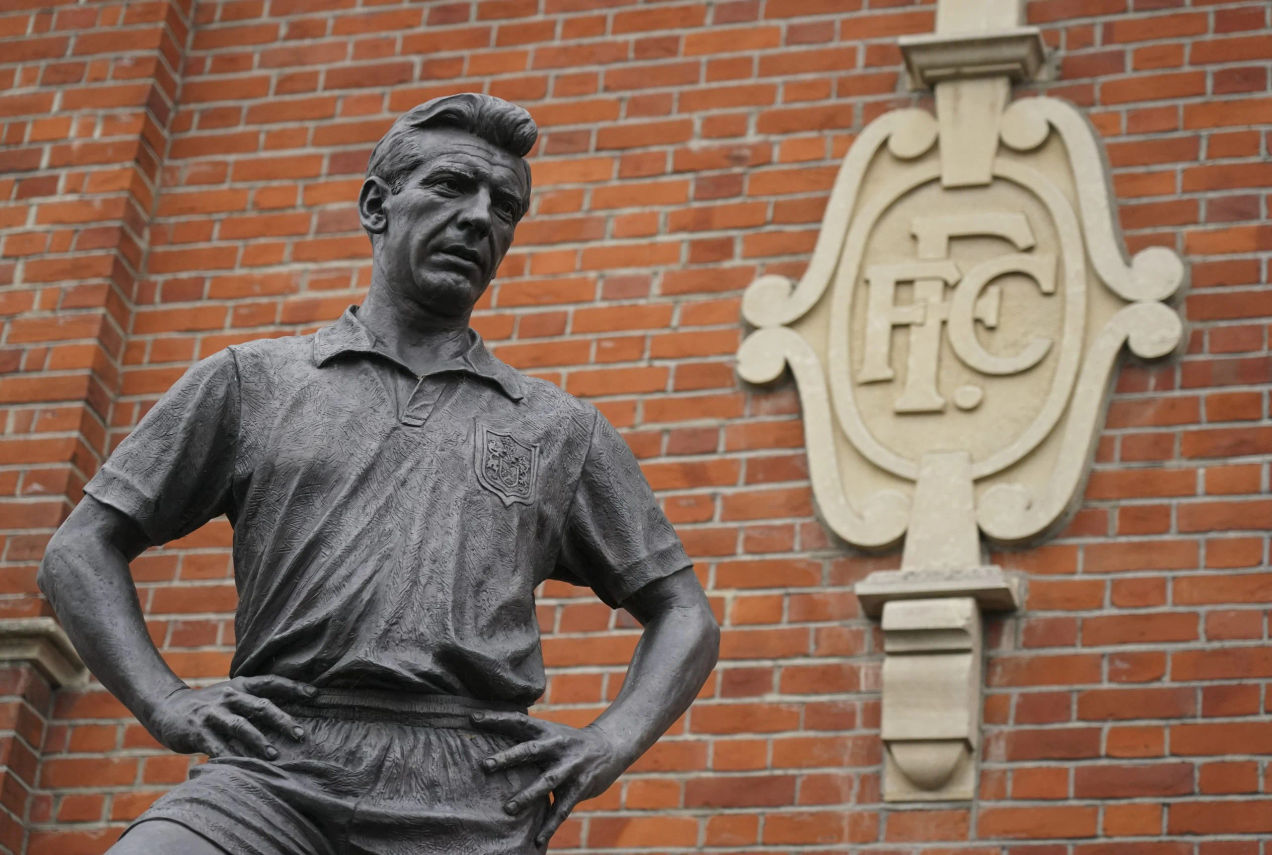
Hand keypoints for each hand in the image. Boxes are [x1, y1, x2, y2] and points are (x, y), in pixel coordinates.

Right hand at [146, 675, 315, 760]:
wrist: (167, 708)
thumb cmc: (209, 706)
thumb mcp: (231, 695)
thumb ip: (254, 702)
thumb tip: (288, 716)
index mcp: (240, 686)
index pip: (271, 682)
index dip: (293, 686)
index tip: (315, 694)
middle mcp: (229, 696)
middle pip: (261, 706)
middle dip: (282, 720)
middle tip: (299, 734)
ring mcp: (213, 713)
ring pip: (240, 726)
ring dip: (258, 741)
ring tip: (273, 755)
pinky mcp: (197, 730)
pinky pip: (216, 745)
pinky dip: (229, 756)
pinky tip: (240, 767)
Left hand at [471, 711, 627, 847]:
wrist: (610, 745)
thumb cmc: (569, 742)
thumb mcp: (550, 733)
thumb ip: (527, 739)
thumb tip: (491, 740)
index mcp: (546, 730)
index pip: (518, 721)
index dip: (497, 719)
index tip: (473, 719)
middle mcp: (557, 745)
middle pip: (530, 750)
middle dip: (508, 757)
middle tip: (485, 765)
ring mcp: (571, 765)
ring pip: (547, 781)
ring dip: (528, 795)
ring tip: (508, 809)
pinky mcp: (581, 786)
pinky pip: (563, 807)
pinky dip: (550, 824)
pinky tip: (538, 839)